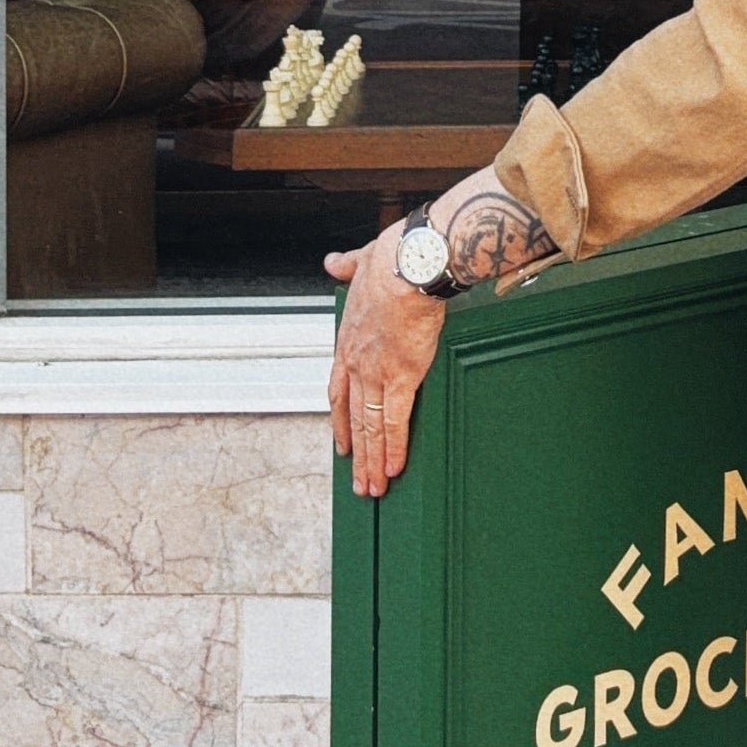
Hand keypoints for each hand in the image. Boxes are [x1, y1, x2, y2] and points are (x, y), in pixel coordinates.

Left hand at [324, 170, 560, 498]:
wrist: (411, 263)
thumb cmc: (393, 258)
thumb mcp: (361, 261)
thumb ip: (346, 266)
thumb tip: (335, 262)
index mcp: (349, 339)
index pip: (338, 389)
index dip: (340, 418)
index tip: (342, 439)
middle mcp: (358, 361)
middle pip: (352, 417)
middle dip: (356, 453)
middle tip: (358, 481)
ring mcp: (377, 373)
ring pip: (370, 427)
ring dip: (371, 461)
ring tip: (374, 488)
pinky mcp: (402, 378)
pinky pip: (394, 422)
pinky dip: (393, 448)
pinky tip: (393, 469)